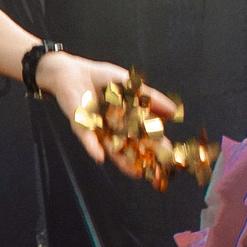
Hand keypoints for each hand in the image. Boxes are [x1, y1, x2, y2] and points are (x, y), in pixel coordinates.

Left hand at [38, 52, 177, 166]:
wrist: (72, 71)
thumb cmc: (101, 78)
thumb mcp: (130, 85)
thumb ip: (151, 98)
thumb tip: (174, 111)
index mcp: (129, 120)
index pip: (148, 137)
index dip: (160, 149)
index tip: (173, 161)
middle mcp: (115, 129)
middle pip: (133, 149)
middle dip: (145, 162)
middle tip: (158, 175)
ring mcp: (99, 130)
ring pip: (112, 149)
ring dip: (123, 162)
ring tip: (135, 174)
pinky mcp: (81, 125)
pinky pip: (88, 138)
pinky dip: (93, 147)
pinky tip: (100, 158)